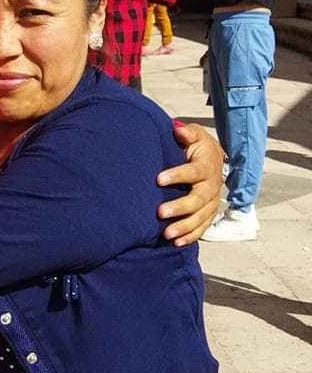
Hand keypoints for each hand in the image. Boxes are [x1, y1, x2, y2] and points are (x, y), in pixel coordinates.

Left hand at [157, 122, 222, 245]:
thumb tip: (177, 129)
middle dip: (180, 207)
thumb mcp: (194, 135)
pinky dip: (191, 236)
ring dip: (184, 226)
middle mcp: (211, 186)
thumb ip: (186, 133)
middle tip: (160, 212)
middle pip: (198, 199)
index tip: (158, 179)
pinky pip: (202, 227)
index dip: (177, 175)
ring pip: (201, 217)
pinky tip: (177, 243)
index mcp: (206, 166)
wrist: (212, 158)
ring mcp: (211, 201)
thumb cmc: (196, 146)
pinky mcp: (208, 213)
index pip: (193, 172)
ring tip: (166, 234)